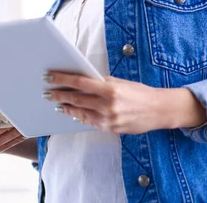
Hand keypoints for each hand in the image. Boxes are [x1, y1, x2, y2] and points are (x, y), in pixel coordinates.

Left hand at [43, 71, 168, 133]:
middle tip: (47, 92)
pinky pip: (90, 122)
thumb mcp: (119, 82)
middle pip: (76, 99)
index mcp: (110, 89)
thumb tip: (79, 80)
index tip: (49, 76)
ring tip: (57, 103)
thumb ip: (99, 82)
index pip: (79, 82)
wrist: (159, 110)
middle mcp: (108, 105)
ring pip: (80, 113)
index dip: (62, 79)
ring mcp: (109, 119)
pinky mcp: (111, 129)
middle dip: (59, 95)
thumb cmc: (139, 92)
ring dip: (66, 108)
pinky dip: (79, 117)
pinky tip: (72, 113)